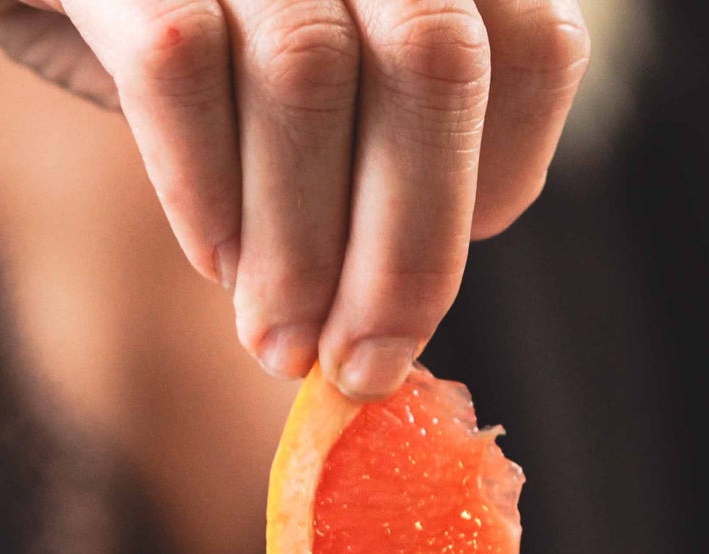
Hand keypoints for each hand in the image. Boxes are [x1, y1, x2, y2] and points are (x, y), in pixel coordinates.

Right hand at [0, 0, 589, 398]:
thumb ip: (383, 147)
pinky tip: (213, 259)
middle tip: (361, 365)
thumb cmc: (184, 19)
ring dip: (300, 250)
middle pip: (431, 63)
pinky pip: (178, 64)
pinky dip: (206, 190)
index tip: (458, 253)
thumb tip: (399, 329)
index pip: (530, 44)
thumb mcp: (309, 64)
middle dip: (405, 252)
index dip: (504, 171)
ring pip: (308, 73)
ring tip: (279, 339)